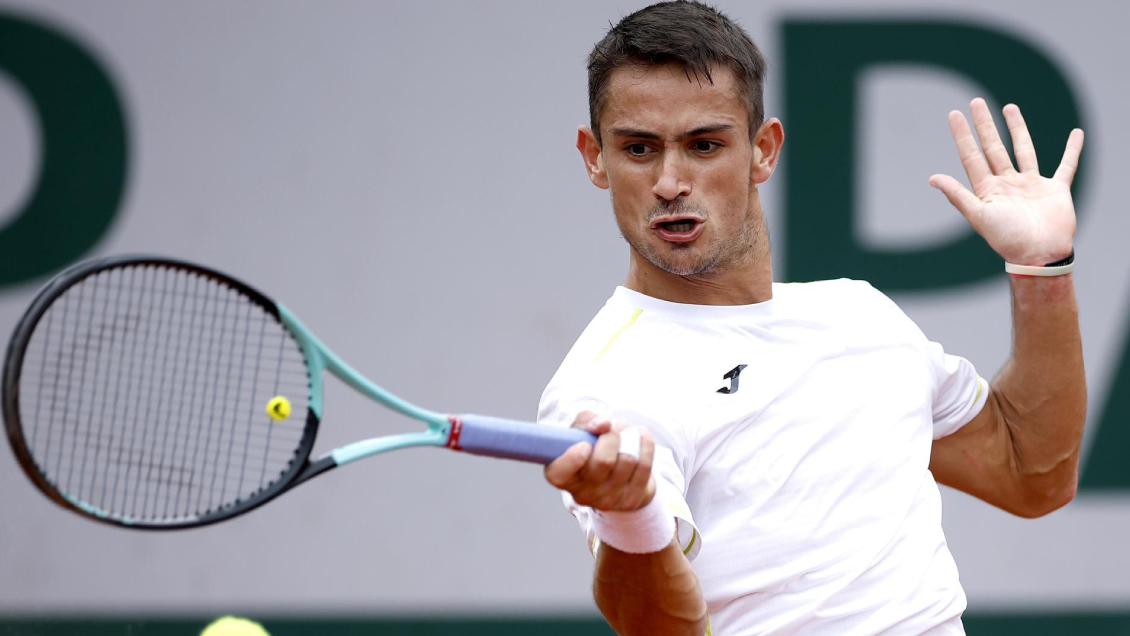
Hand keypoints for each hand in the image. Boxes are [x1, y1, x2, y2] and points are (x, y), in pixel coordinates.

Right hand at [544, 411, 655, 511]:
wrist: (616, 474)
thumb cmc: (592, 449)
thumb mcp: (581, 431)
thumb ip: (586, 421)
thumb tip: (603, 424)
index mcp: (562, 476)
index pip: (560, 473)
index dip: (573, 458)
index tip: (585, 444)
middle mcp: (582, 493)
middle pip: (603, 461)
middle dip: (612, 436)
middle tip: (612, 429)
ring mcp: (607, 500)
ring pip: (628, 460)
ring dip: (630, 438)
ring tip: (626, 434)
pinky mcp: (630, 501)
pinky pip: (645, 466)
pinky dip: (645, 444)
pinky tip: (640, 438)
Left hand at [929, 97, 1083, 264]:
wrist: (1039, 254)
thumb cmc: (1006, 238)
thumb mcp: (978, 215)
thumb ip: (957, 195)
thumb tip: (932, 178)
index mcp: (987, 190)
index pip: (971, 156)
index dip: (963, 135)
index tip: (954, 114)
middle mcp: (1007, 184)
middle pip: (993, 147)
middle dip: (984, 125)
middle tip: (976, 102)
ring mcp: (1031, 185)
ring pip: (1023, 149)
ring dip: (1017, 129)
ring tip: (1009, 108)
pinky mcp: (1056, 188)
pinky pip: (1066, 164)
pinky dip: (1073, 150)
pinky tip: (1076, 133)